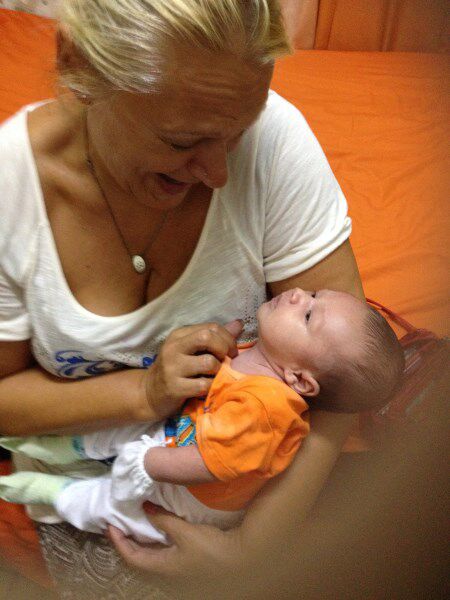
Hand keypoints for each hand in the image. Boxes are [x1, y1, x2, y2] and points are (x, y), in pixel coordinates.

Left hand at [108, 506, 244, 598]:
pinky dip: (156, 546)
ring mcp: (176, 576)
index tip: (111, 524)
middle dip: (127, 543)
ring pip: (151, 561)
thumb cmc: (211, 550)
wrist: (241, 564)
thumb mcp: (185, 532)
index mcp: (161, 569)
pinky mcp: (186, 571)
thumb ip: (164, 520)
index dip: (118, 540)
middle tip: (122, 524)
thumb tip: (145, 508)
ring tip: (138, 526)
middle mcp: (165, 577)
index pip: (130, 557)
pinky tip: (161, 535)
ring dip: (142, 545)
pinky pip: (162, 560)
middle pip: (138, 561)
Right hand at [143, 320, 242, 419]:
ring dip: (218, 371)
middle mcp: (174, 348)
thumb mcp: (191, 350)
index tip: (232, 352)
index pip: (211, 327)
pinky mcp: (174, 388)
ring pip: (208, 362)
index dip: (228, 339)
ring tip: (214, 376)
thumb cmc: (176, 370)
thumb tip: (238, 324)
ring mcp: (172, 368)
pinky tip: (207, 388)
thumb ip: (214, 337)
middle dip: (224, 349)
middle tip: (227, 362)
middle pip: (207, 337)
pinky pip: (204, 385)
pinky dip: (211, 387)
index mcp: (179, 335)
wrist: (150, 394)